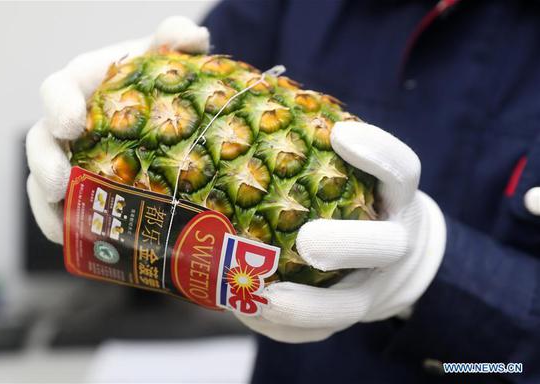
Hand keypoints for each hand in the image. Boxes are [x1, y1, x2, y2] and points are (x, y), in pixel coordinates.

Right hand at [26, 16, 209, 242]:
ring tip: (62, 223)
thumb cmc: (163, 78)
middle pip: (43, 141)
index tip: (72, 123)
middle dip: (45, 162)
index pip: (60, 89)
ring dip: (48, 204)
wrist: (173, 108)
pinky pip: (66, 209)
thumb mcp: (173, 55)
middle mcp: (73, 123)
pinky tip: (80, 241)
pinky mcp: (88, 187)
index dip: (60, 105)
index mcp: (86, 85)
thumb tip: (190, 37)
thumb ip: (178, 35)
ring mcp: (76, 157)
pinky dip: (66, 226)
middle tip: (60, 182)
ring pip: (45, 182)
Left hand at [237, 121, 446, 342]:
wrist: (388, 259)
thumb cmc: (353, 200)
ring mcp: (374, 287)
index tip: (341, 134)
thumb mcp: (349, 169)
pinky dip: (287, 327)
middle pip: (386, 246)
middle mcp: (392, 244)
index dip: (378, 154)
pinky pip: (321, 331)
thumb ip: (315, 145)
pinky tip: (248, 311)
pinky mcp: (351, 316)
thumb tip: (249, 96)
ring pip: (350, 305)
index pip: (402, 172)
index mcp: (395, 199)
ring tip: (263, 298)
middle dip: (349, 244)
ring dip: (309, 306)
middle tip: (307, 242)